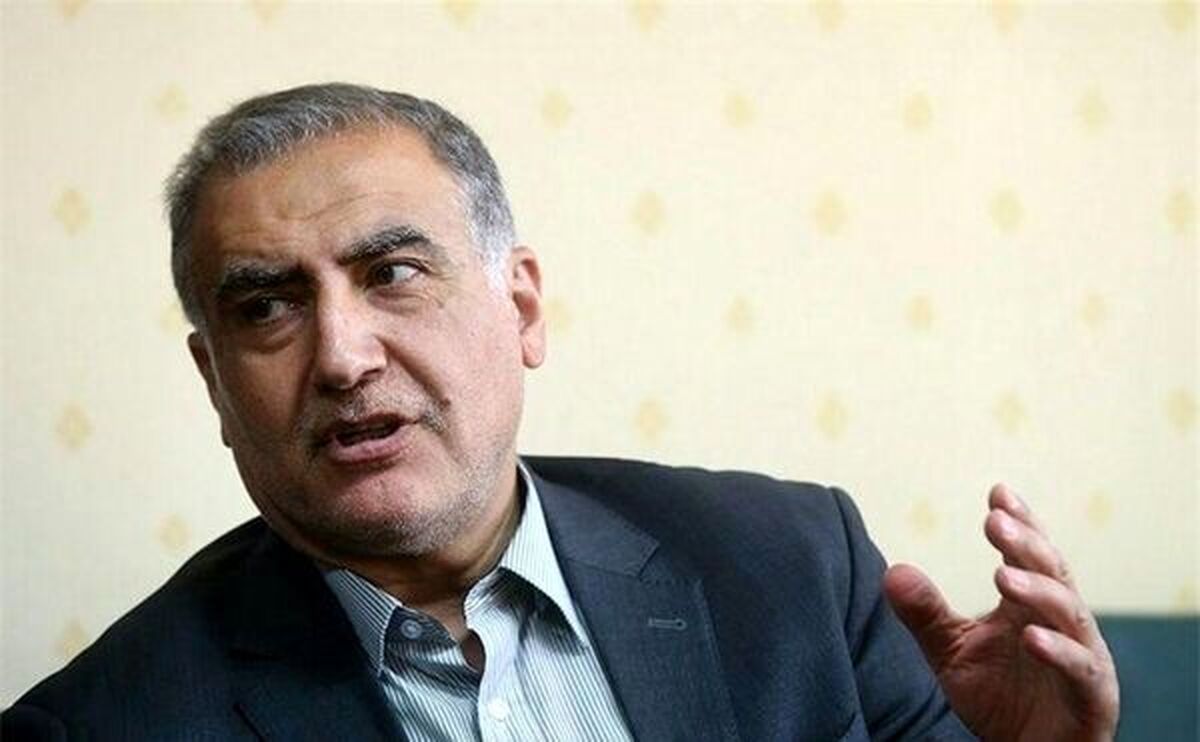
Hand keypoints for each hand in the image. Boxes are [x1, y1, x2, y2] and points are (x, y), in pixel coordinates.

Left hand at [883, 484, 1118, 741]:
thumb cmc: (997, 699)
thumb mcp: (950, 652)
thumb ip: (925, 613)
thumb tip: (892, 571)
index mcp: (1032, 605)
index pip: (1030, 555)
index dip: (1020, 523)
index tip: (998, 492)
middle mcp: (1062, 623)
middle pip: (1052, 573)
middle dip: (1026, 544)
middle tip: (996, 521)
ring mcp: (1083, 658)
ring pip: (1070, 615)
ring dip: (1039, 591)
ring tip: (1004, 574)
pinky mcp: (1092, 699)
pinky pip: (1082, 670)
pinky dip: (1059, 651)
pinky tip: (1032, 637)